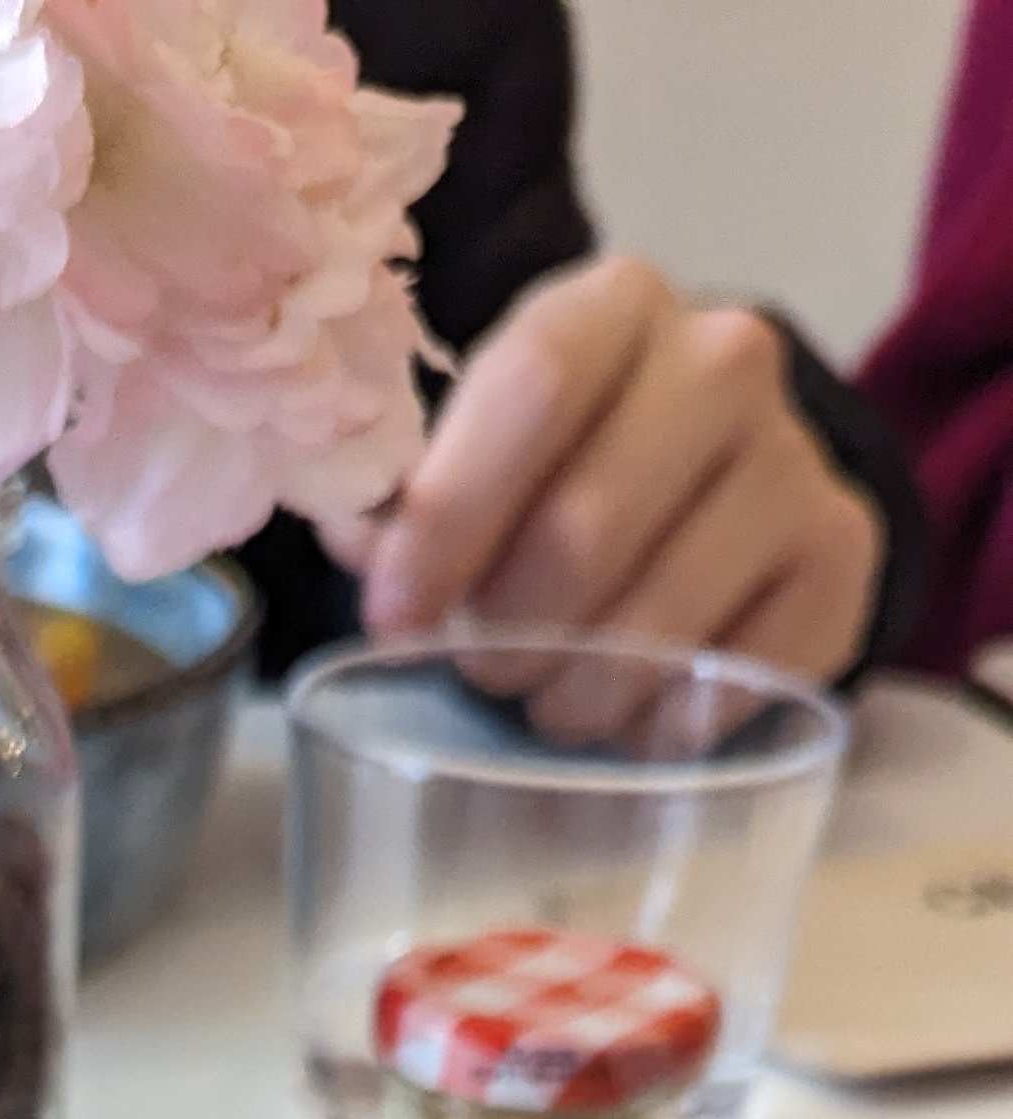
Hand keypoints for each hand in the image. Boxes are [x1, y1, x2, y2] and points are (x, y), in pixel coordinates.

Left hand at [352, 256, 884, 728]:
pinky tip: (630, 715)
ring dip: (574, 696)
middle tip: (480, 670)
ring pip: (655, 626)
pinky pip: (730, 682)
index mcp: (614, 305)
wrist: (717, 479)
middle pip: (584, 528)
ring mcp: (796, 458)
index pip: (530, 388)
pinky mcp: (841, 556)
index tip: (394, 616)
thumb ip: (406, 492)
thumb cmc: (564, 466)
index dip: (448, 518)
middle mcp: (726, 358)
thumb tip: (364, 544)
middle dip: (505, 633)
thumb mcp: (479, 447)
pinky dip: (657, 727)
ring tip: (548, 701)